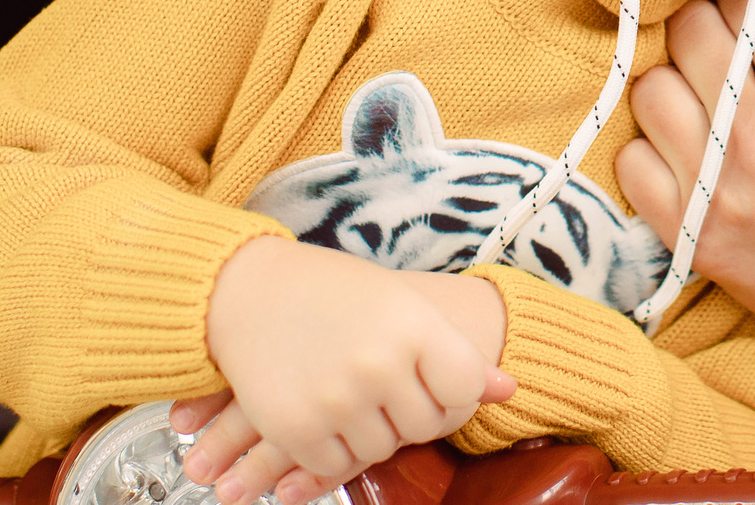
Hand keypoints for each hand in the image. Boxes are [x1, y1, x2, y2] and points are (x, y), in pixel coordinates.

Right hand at [174, 239, 515, 502]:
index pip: (467, 389)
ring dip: (371, 431)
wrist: (245, 288)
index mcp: (412, 325)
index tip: (434, 380)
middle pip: (425, 424)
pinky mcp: (295, 428)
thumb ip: (451, 350)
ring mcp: (336, 399)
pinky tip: (323, 412)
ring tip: (351, 391)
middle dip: (410, 412)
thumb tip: (508, 390)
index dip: (455, 392)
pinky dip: (333, 449)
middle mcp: (378, 364)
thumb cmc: (331, 292)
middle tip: (384, 385)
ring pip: (382, 449)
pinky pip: (336, 466)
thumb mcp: (398, 305)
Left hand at [615, 0, 754, 504]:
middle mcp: (754, 129)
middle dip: (711, 21)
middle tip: (734, 45)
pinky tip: (688, 152)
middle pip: (688, 26)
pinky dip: (651, 148)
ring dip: (676, 80)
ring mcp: (715, 183)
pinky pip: (631, 159)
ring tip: (707, 98)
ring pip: (650, 86)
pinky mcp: (690, 232)